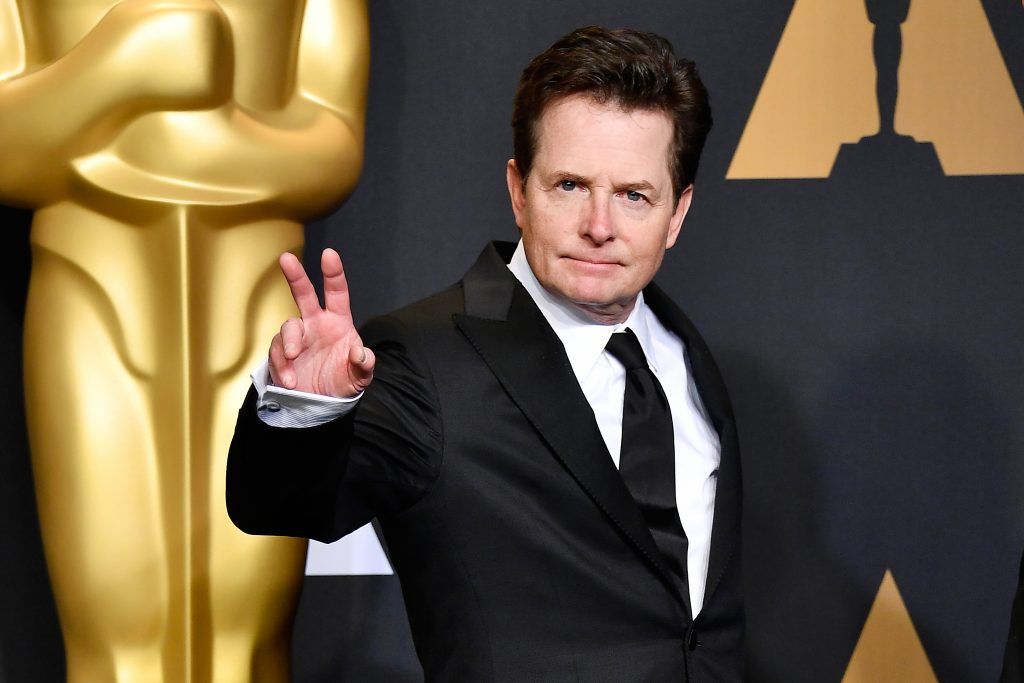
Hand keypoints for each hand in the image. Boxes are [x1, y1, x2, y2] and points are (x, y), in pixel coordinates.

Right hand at [268, 249, 374, 396]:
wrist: (322, 402)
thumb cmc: (344, 380)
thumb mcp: (360, 376)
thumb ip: (364, 365)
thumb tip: (361, 353)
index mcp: (338, 322)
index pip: (337, 293)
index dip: (333, 273)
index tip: (329, 254)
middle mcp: (315, 324)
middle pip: (303, 294)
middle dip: (296, 275)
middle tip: (286, 259)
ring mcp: (297, 337)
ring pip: (287, 328)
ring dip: (288, 342)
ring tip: (293, 357)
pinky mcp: (281, 353)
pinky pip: (276, 353)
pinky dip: (281, 366)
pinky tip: (290, 381)